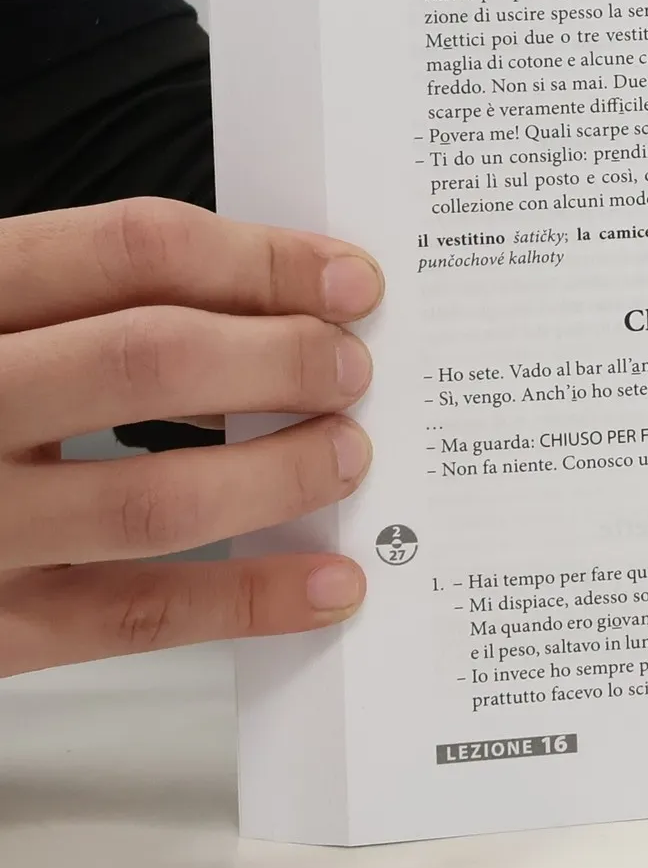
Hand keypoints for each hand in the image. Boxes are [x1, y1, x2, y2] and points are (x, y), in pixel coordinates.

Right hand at [0, 198, 380, 676]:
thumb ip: (73, 302)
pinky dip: (247, 598)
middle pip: (150, 359)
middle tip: (353, 367)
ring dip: (280, 474)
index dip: (258, 260)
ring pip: (154, 498)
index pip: (125, 250)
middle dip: (282, 358)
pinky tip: (324, 582)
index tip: (348, 279)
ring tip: (348, 454)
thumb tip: (258, 303)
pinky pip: (134, 617)